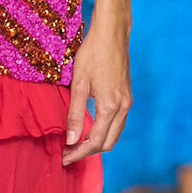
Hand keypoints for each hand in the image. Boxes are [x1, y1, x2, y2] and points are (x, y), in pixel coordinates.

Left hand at [63, 21, 130, 166]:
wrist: (111, 34)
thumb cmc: (92, 54)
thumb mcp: (79, 84)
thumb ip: (76, 114)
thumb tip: (71, 140)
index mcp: (111, 106)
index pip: (95, 142)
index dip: (79, 153)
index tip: (64, 158)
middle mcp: (123, 107)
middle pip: (108, 143)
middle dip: (88, 152)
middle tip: (68, 153)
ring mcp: (127, 102)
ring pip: (114, 134)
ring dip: (96, 142)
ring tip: (75, 143)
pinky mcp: (126, 96)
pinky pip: (117, 123)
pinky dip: (104, 131)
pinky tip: (89, 128)